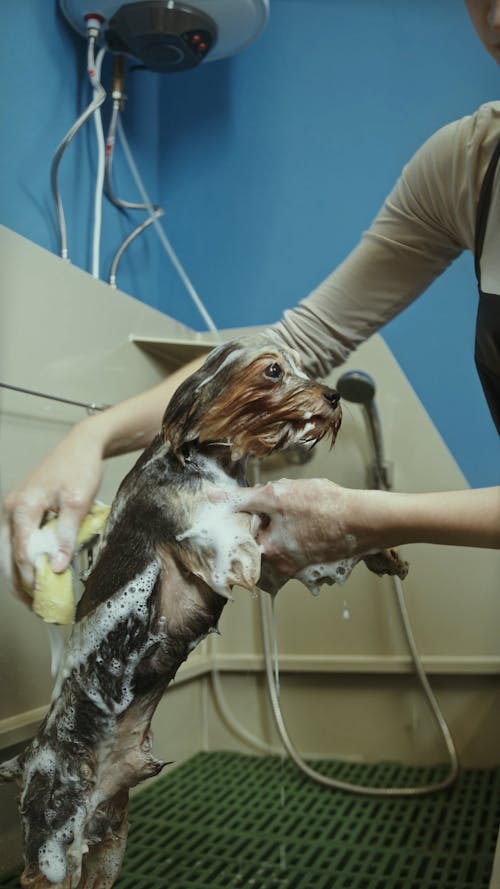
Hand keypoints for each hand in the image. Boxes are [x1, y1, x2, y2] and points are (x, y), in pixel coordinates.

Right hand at [2, 420, 104, 599]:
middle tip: (38, 606)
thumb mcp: (78, 502)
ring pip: (10, 551)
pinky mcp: (24, 511)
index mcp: (23, 507)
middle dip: (22, 583)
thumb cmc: (80, 467)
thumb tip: (56, 566)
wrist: (81, 445)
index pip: (23, 552)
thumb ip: (66, 535)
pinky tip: (37, 573)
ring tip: (36, 597)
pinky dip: (25, 560)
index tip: (46, 596)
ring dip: (21, 574)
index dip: (33, 577)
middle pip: (9, 556)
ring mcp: (15, 509)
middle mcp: (13, 509)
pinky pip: (18, 541)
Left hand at [235, 478, 356, 585]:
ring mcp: (298, 565)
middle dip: (263, 518)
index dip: (240, 515)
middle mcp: (280, 565)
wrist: (363, 519)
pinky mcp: (313, 559)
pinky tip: (310, 514)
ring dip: (281, 522)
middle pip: (258, 538)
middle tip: (279, 501)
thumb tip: (214, 498)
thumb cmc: (323, 507)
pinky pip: (296, 543)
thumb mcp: (276, 495)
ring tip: (297, 506)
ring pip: (278, 539)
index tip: (247, 503)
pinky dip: (298, 528)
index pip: (238, 536)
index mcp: (266, 552)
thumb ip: (243, 498)